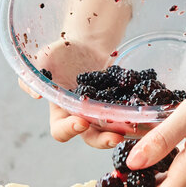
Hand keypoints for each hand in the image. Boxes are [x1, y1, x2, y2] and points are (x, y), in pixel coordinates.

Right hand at [17, 0, 131, 148]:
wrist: (86, 45)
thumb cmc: (61, 53)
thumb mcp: (44, 59)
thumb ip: (33, 75)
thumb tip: (37, 96)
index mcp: (61, 114)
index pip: (61, 132)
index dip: (70, 130)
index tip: (81, 121)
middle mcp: (83, 121)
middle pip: (92, 139)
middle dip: (104, 141)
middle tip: (116, 137)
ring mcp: (103, 118)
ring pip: (114, 133)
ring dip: (125, 134)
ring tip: (137, 130)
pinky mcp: (121, 110)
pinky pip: (131, 119)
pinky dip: (141, 120)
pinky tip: (152, 117)